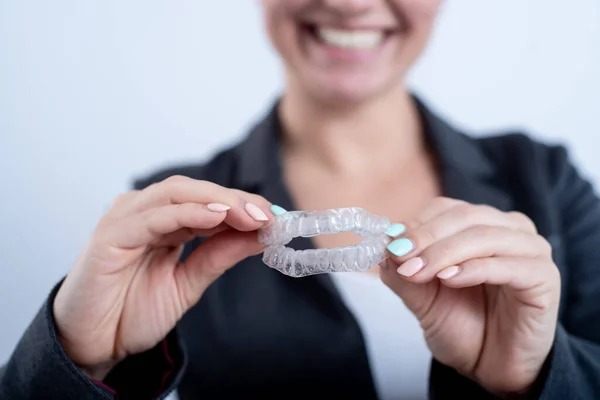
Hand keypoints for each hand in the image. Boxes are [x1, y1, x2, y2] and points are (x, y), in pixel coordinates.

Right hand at [53, 176, 272, 379]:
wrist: (93, 345)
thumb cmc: (133, 310)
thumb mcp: (189, 282)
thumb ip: (220, 255)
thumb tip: (262, 233)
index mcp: (164, 221)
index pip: (208, 200)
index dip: (243, 204)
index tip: (276, 217)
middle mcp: (144, 213)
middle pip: (195, 190)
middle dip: (236, 200)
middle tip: (268, 214)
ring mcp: (124, 220)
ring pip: (175, 194)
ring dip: (217, 200)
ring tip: (250, 214)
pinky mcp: (109, 236)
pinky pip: (151, 218)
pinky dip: (185, 213)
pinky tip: (215, 217)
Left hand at [379, 197, 560, 394]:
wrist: (491, 366)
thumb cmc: (461, 324)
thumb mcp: (421, 297)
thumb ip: (402, 271)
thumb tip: (383, 244)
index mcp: (481, 223)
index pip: (446, 209)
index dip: (416, 224)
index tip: (390, 246)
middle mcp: (509, 229)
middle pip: (464, 217)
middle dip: (426, 237)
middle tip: (401, 259)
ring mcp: (531, 250)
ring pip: (484, 236)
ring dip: (445, 253)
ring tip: (419, 273)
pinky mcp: (545, 277)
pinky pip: (508, 265)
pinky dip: (474, 269)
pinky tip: (449, 280)